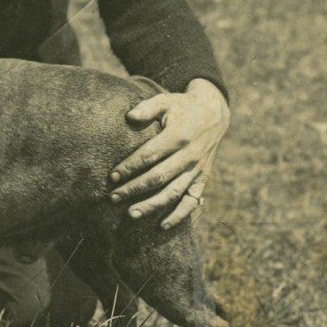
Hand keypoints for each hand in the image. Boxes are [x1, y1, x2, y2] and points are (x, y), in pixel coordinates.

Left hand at [108, 79, 229, 228]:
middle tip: (113, 198)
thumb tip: (128, 116)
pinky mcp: (203, 178)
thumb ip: (147, 108)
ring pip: (173, 192)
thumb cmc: (182, 107)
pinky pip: (192, 201)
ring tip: (131, 214)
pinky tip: (162, 226)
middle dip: (134, 189)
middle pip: (158, 177)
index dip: (130, 167)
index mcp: (178, 136)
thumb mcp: (166, 101)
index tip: (112, 176)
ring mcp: (197, 169)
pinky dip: (179, 215)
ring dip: (152, 205)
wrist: (214, 112)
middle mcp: (189, 155)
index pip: (150, 155)